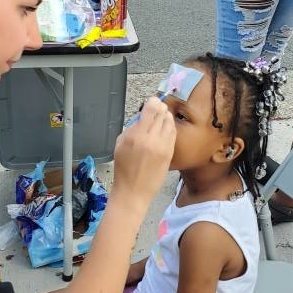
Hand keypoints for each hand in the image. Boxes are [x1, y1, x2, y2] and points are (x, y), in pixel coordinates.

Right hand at [112, 96, 175, 214]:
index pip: (150, 109)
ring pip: (170, 122)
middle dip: (160, 108)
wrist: (134, 191)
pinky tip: (165, 128)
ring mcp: (163, 146)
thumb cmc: (123, 168)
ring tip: (161, 118)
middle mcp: (151, 139)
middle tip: (157, 108)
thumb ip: (131, 128)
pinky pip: (173, 133)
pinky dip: (170, 127)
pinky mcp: (170, 153)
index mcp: (136, 135)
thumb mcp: (120, 144)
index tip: (152, 101)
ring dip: (166, 117)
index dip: (152, 102)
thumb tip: (142, 116)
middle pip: (162, 113)